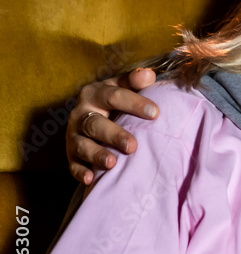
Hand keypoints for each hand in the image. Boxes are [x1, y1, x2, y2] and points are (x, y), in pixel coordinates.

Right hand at [67, 68, 158, 184]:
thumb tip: (149, 74)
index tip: (155, 113)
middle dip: (113, 135)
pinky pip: (72, 164)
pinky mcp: (70, 154)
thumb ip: (135, 81)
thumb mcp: (122, 87)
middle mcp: (80, 113)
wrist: (92, 114)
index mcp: (94, 93)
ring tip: (111, 163)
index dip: (134, 104)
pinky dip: (80, 172)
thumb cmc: (114, 101)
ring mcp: (74, 134)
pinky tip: (91, 179)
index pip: (113, 96)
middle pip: (95, 124)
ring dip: (96, 154)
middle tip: (132, 146)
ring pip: (82, 145)